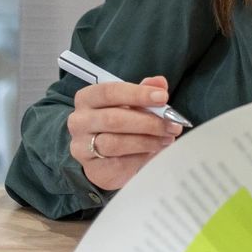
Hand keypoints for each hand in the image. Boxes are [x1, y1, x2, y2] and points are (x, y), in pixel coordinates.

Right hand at [67, 76, 182, 191]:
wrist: (101, 156)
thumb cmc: (117, 121)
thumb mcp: (129, 103)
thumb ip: (143, 91)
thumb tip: (160, 83)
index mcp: (87, 98)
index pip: (110, 92)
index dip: (138, 94)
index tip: (163, 97)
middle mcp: (79, 121)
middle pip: (114, 119)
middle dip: (148, 122)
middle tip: (171, 124)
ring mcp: (82, 147)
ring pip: (116, 143)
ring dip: (147, 140)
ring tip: (166, 138)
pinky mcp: (93, 168)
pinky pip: (120, 163)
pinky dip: (142, 156)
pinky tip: (154, 151)